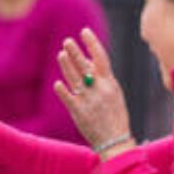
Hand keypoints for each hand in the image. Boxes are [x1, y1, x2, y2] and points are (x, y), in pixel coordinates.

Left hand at [54, 28, 134, 156]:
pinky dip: (62, 89)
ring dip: (66, 65)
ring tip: (61, 54)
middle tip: (67, 41)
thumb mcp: (114, 94)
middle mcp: (99, 89)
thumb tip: (90, 61)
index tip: (84, 31)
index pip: (101, 57)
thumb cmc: (115, 116)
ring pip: (74, 78)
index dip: (91, 43)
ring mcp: (89, 100)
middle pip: (85, 65)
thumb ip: (102, 78)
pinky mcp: (79, 112)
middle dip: (75, 52)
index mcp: (110, 83)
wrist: (115, 141)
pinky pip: (68, 97)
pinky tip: (58, 83)